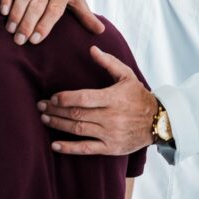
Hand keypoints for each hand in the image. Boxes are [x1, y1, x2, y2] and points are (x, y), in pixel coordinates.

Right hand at [0, 0, 103, 44]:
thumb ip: (85, 14)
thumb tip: (101, 31)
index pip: (54, 10)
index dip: (45, 25)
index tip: (36, 40)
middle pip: (37, 4)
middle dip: (28, 24)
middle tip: (20, 40)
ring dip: (16, 14)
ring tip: (10, 30)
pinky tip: (3, 11)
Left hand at [38, 46, 157, 155]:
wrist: (157, 121)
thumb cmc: (139, 96)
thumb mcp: (127, 75)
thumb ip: (109, 62)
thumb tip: (92, 49)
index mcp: (114, 98)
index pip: (84, 98)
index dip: (65, 98)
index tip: (52, 97)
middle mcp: (111, 116)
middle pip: (77, 114)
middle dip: (56, 110)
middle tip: (41, 106)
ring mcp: (110, 133)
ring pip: (78, 130)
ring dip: (58, 125)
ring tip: (44, 118)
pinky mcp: (111, 147)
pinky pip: (86, 149)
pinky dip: (69, 148)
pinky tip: (55, 145)